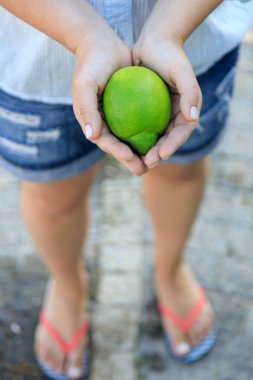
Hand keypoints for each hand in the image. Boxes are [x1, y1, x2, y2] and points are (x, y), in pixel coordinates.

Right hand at [72, 24, 147, 175]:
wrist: (102, 44)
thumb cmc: (91, 64)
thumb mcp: (85, 84)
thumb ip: (86, 110)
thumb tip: (91, 136)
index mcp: (92, 122)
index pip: (106, 142)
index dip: (118, 152)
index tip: (131, 159)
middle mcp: (104, 123)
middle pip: (119, 145)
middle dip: (131, 160)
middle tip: (145, 169)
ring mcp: (117, 117)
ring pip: (131, 139)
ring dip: (142, 151)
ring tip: (156, 161)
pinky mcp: (130, 109)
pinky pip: (141, 124)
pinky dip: (149, 133)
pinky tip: (163, 138)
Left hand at [132, 37, 201, 167]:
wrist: (153, 43)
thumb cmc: (169, 55)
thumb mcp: (182, 71)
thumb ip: (190, 93)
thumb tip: (192, 118)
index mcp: (186, 111)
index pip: (180, 134)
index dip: (172, 146)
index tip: (160, 155)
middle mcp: (173, 116)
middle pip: (166, 141)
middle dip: (157, 155)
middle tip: (145, 164)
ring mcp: (158, 115)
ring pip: (152, 138)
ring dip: (144, 152)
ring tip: (134, 162)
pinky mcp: (144, 112)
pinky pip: (138, 128)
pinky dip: (132, 138)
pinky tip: (121, 145)